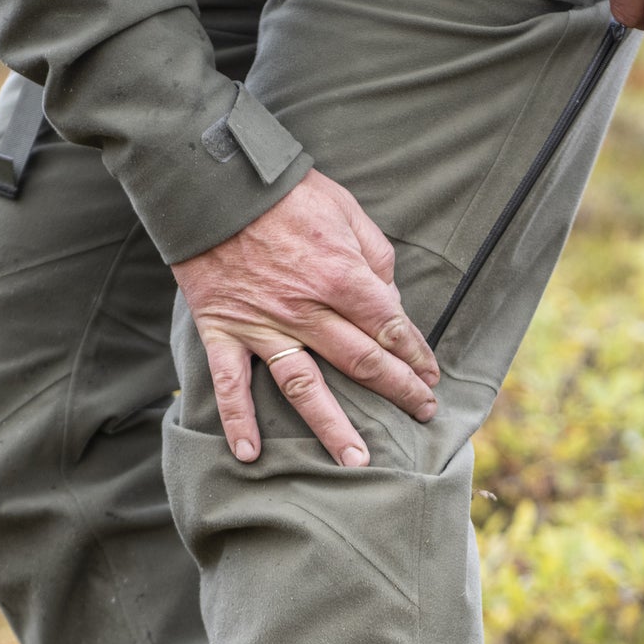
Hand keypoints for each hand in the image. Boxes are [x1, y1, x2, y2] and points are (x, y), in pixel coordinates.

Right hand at [171, 169, 439, 466]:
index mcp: (342, 277)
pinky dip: (237, 420)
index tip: (431, 376)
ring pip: (305, 387)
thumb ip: (375, 256)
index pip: (390, 329)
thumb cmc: (284, 192)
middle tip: (423, 415)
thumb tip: (389, 299)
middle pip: (362, 363)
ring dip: (333, 428)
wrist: (212, 181)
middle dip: (399, 391)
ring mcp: (263, 326)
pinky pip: (230, 383)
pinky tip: (250, 454)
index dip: (416, 355)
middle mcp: (307, 310)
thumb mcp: (346, 209)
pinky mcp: (224, 329)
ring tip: (357, 462)